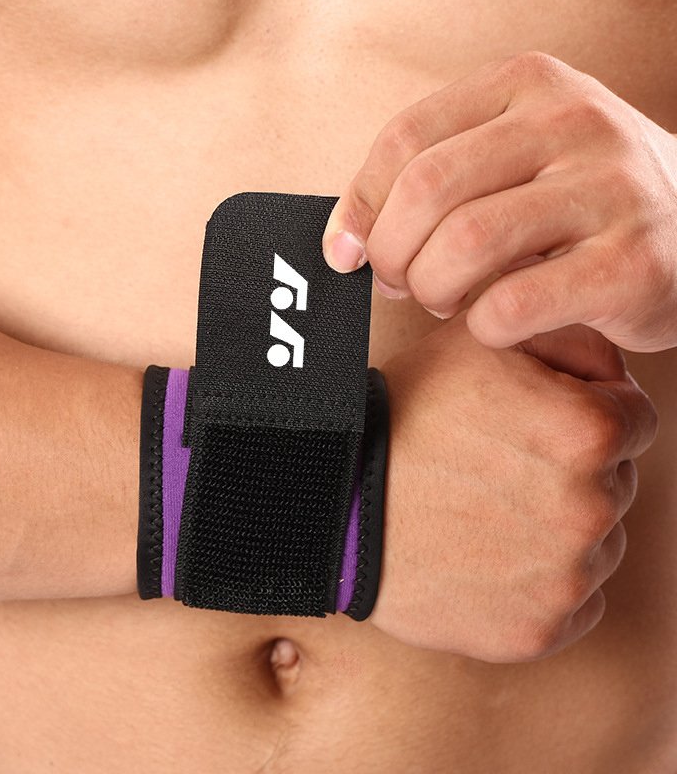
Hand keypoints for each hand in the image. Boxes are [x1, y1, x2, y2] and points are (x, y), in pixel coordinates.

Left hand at [322, 52, 676, 352]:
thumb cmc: (576, 202)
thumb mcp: (508, 161)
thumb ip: (427, 181)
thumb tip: (344, 244)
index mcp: (527, 85)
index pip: (405, 138)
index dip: (361, 206)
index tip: (350, 252)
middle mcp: (572, 121)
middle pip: (427, 189)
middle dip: (392, 254)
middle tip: (401, 283)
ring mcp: (610, 188)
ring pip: (465, 243)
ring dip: (433, 290)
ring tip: (447, 300)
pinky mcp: (632, 263)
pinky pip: (513, 304)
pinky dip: (482, 326)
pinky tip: (494, 322)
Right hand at [369, 315, 656, 661]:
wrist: (336, 500)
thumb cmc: (401, 417)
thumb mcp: (477, 344)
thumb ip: (567, 340)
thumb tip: (613, 372)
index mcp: (588, 432)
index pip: (635, 420)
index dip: (586, 411)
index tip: (537, 422)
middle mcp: (591, 509)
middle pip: (615, 483)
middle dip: (571, 470)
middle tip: (498, 465)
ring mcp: (564, 577)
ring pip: (595, 544)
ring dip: (558, 528)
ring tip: (487, 510)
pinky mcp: (536, 629)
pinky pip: (572, 603)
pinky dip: (541, 582)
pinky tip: (490, 555)